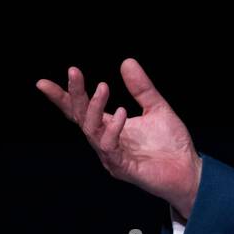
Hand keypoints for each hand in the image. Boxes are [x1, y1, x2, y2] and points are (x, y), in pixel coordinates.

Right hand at [36, 58, 202, 218]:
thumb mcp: (157, 108)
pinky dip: (113, 129)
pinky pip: (110, 148)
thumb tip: (127, 61)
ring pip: (91, 131)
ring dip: (94, 108)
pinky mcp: (123, 169)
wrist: (190, 171)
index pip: (80, 112)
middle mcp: (106, 142)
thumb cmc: (172, 144)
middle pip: (81, 117)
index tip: (43, 83)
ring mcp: (112, 157)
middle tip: (74, 71)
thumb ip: (142, 88)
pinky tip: (121, 112)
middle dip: (75, 94)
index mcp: (110, 128)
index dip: (63, 97)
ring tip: (103, 87)